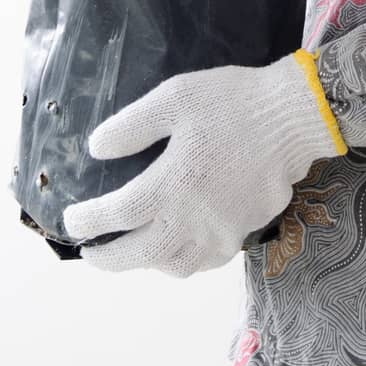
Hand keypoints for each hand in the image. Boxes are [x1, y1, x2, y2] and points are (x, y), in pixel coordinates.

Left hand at [61, 50, 345, 277]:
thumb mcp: (175, 98)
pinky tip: (181, 244)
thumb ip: (132, 126)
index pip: (116, 215)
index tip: (71, 219)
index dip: (87, 221)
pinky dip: (185, 260)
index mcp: (171, 185)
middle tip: (90, 253)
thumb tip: (96, 148)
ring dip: (147, 263)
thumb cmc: (233, 102)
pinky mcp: (245, 231)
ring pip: (174, 266)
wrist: (295, 117)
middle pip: (140, 255)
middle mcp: (192, 218)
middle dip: (108, 259)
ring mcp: (221, 231)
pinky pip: (207, 261)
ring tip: (135, 248)